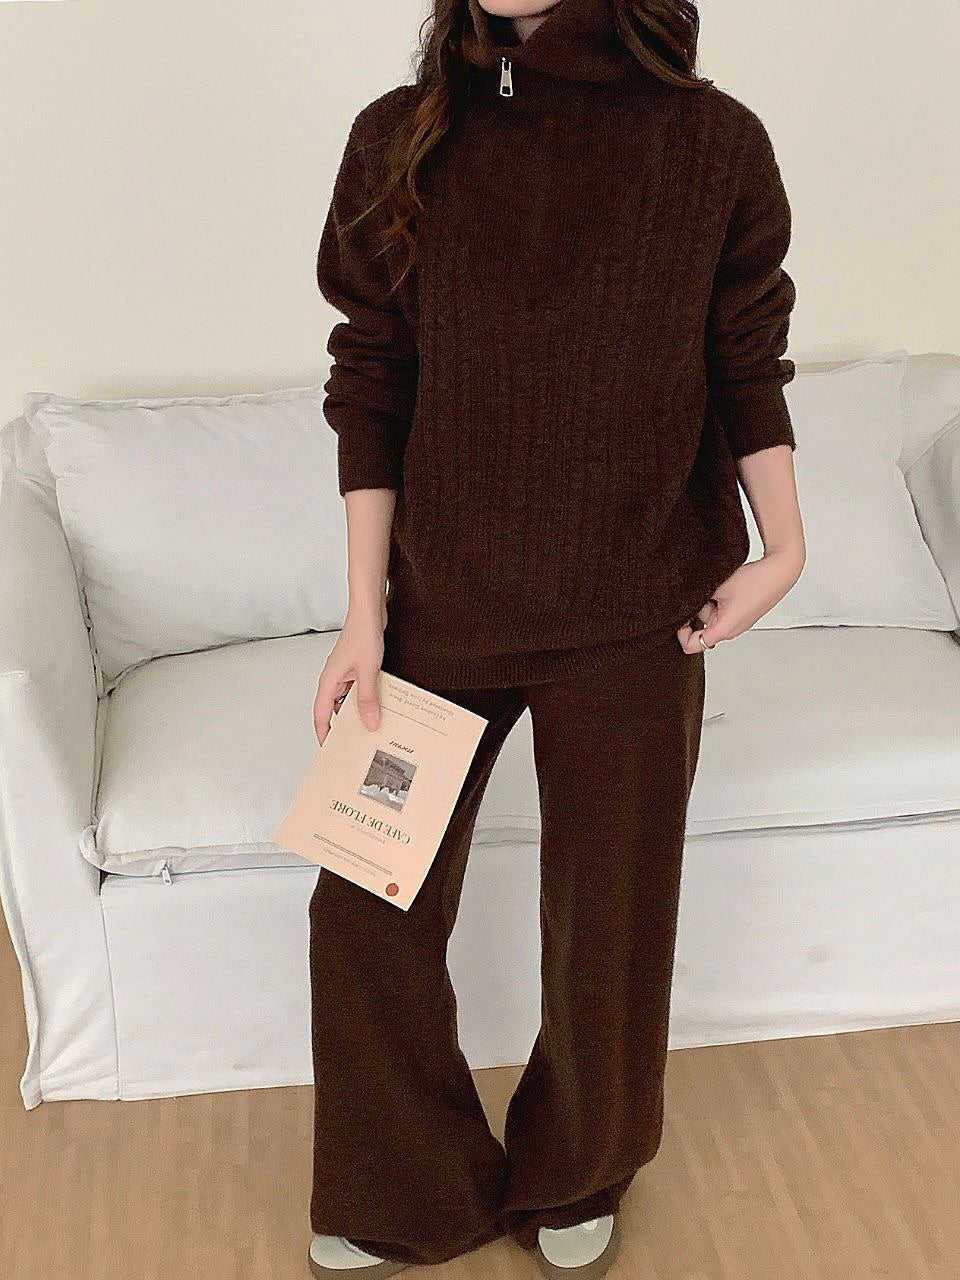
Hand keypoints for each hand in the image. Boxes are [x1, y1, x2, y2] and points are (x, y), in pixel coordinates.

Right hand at [313, 606, 385, 743]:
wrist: (369, 612)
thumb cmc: (362, 633)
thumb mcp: (368, 672)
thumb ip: (367, 699)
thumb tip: (369, 722)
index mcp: (328, 681)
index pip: (320, 714)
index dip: (323, 733)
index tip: (329, 749)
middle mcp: (334, 679)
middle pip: (334, 709)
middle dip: (343, 726)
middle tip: (355, 741)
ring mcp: (346, 673)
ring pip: (348, 700)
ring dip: (358, 711)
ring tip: (371, 725)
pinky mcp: (357, 668)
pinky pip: (359, 690)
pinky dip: (367, 698)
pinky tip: (380, 704)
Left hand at [676, 547, 804, 653]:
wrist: (779, 572)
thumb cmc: (754, 581)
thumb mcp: (717, 589)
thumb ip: (698, 601)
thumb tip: (685, 605)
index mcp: (723, 630)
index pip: (692, 645)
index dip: (681, 633)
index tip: (681, 616)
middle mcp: (731, 631)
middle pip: (701, 628)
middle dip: (697, 611)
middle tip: (705, 594)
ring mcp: (738, 624)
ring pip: (711, 618)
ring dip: (710, 603)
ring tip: (721, 587)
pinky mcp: (742, 615)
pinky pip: (722, 611)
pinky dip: (720, 601)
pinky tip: (727, 588)